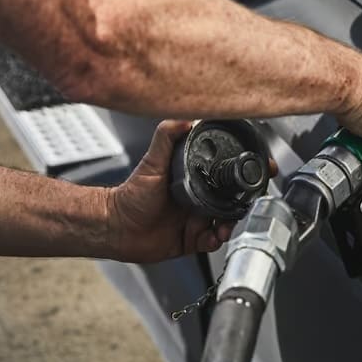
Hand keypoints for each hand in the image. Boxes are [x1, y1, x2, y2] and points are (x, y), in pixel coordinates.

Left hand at [105, 121, 235, 262]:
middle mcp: (196, 200)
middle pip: (228, 202)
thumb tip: (184, 119)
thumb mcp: (152, 162)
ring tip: (223, 227)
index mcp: (191, 180)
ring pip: (223, 223)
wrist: (116, 227)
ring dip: (228, 226)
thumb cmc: (130, 196)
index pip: (221, 178)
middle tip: (235, 209)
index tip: (244, 182)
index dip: (235, 181)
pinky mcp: (190, 240)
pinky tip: (210, 237)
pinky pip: (211, 242)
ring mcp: (193, 220)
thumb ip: (166, 138)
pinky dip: (215, 241)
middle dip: (236, 207)